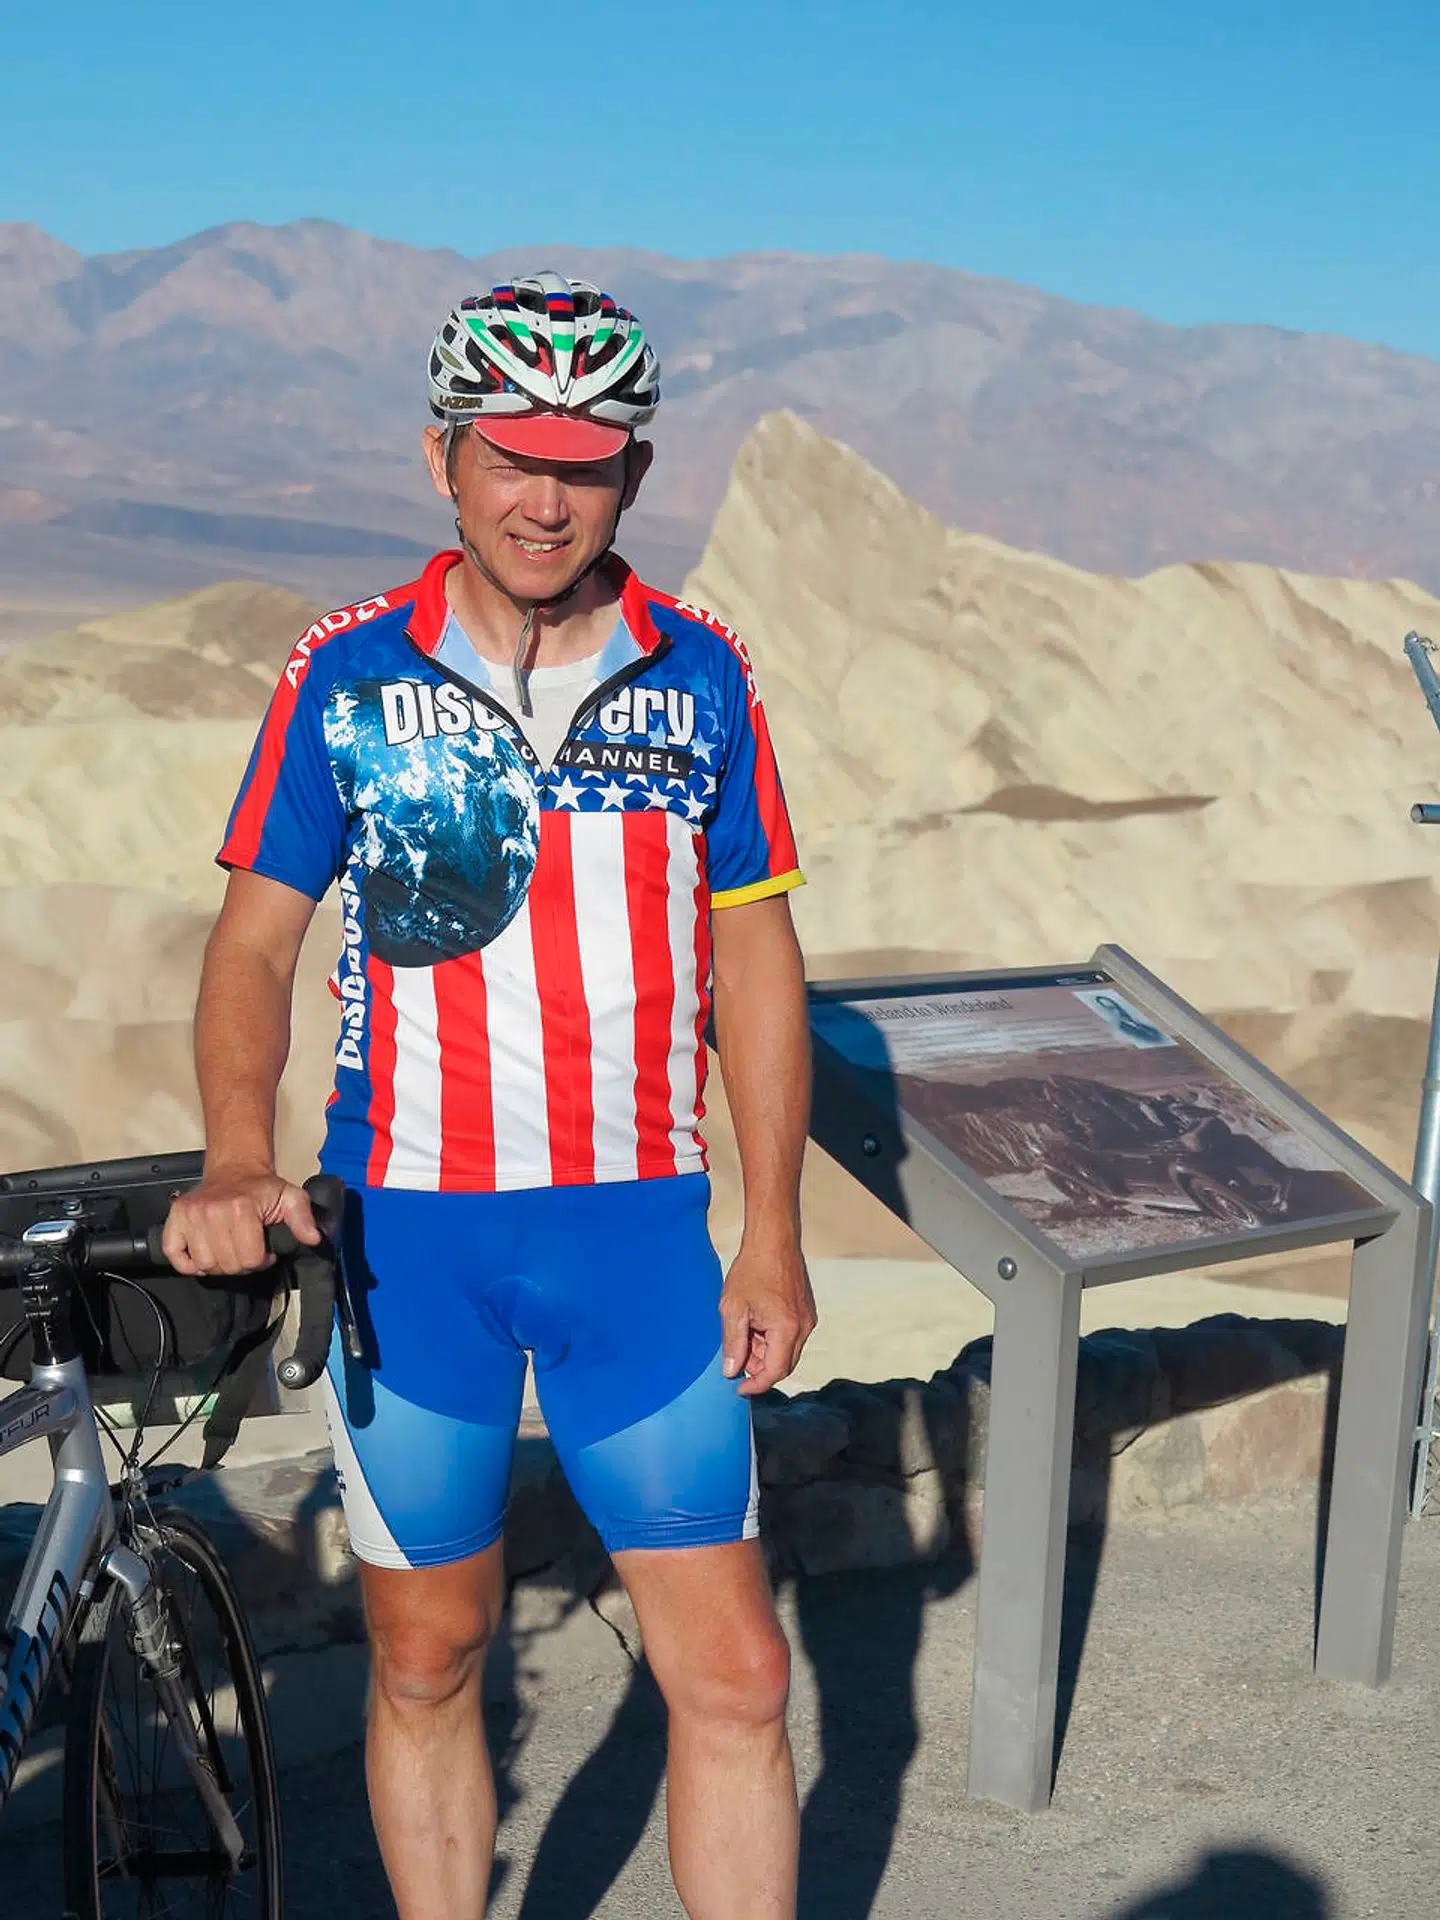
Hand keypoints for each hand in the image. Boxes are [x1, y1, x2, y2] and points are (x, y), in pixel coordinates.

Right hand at [162, 1167, 321, 1277]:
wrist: (235, 1169)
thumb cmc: (261, 1188)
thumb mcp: (291, 1197)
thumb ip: (303, 1218)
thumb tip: (313, 1238)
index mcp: (241, 1207)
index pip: (251, 1259)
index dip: (262, 1260)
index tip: (265, 1250)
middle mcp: (211, 1211)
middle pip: (228, 1266)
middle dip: (242, 1264)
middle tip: (247, 1249)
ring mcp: (189, 1215)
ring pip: (205, 1265)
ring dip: (219, 1264)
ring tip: (230, 1249)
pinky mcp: (174, 1219)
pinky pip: (174, 1255)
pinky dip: (188, 1263)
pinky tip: (205, 1254)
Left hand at [720, 1232, 816, 1396]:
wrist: (773, 1240)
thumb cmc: (751, 1270)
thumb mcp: (733, 1308)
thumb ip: (733, 1343)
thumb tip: (731, 1372)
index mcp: (786, 1329)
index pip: (774, 1372)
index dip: (755, 1385)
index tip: (738, 1389)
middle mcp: (803, 1327)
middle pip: (783, 1365)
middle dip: (759, 1369)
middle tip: (736, 1361)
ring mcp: (807, 1318)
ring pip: (787, 1351)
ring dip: (765, 1353)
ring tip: (744, 1336)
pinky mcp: (806, 1311)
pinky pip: (791, 1337)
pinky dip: (773, 1340)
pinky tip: (755, 1326)